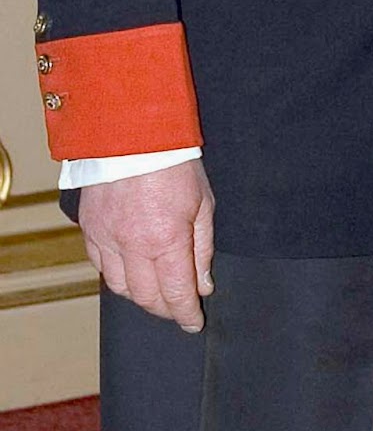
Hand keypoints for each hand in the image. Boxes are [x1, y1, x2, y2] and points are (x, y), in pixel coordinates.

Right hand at [79, 159, 213, 330]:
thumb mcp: (203, 202)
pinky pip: (100, 265)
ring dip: (139, 295)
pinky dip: (116, 274)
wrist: (134, 130)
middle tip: (177, 307)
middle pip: (145, 298)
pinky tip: (129, 269)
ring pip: (119, 287)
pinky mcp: (90, 228)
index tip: (194, 322)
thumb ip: (202, 248)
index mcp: (166, 239)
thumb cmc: (174, 161)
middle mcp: (132, 245)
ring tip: (155, 290)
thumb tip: (203, 284)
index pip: (176, 294)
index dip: (186, 314)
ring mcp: (106, 238)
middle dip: (164, 309)